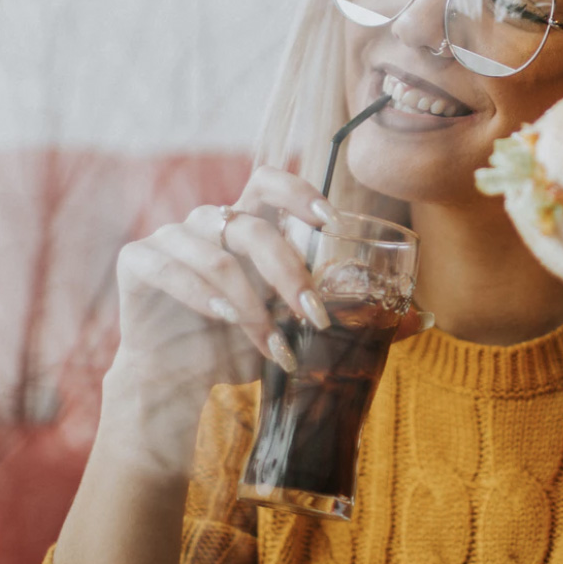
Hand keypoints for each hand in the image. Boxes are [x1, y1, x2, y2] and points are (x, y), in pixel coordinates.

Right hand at [106, 168, 341, 459]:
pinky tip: (223, 321)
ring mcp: (170, 238)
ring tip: (271, 344)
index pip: (268, 182)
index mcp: (246, 224)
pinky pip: (170, 269)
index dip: (297, 192)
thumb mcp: (298, 331)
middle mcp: (208, 223)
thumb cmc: (241, 345)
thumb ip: (353, 319)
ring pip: (216, 256)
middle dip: (288, 271)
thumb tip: (424, 320)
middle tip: (314, 315)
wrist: (178, 380)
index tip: (329, 222)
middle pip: (251, 225)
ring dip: (249, 303)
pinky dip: (202, 296)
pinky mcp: (138, 262)